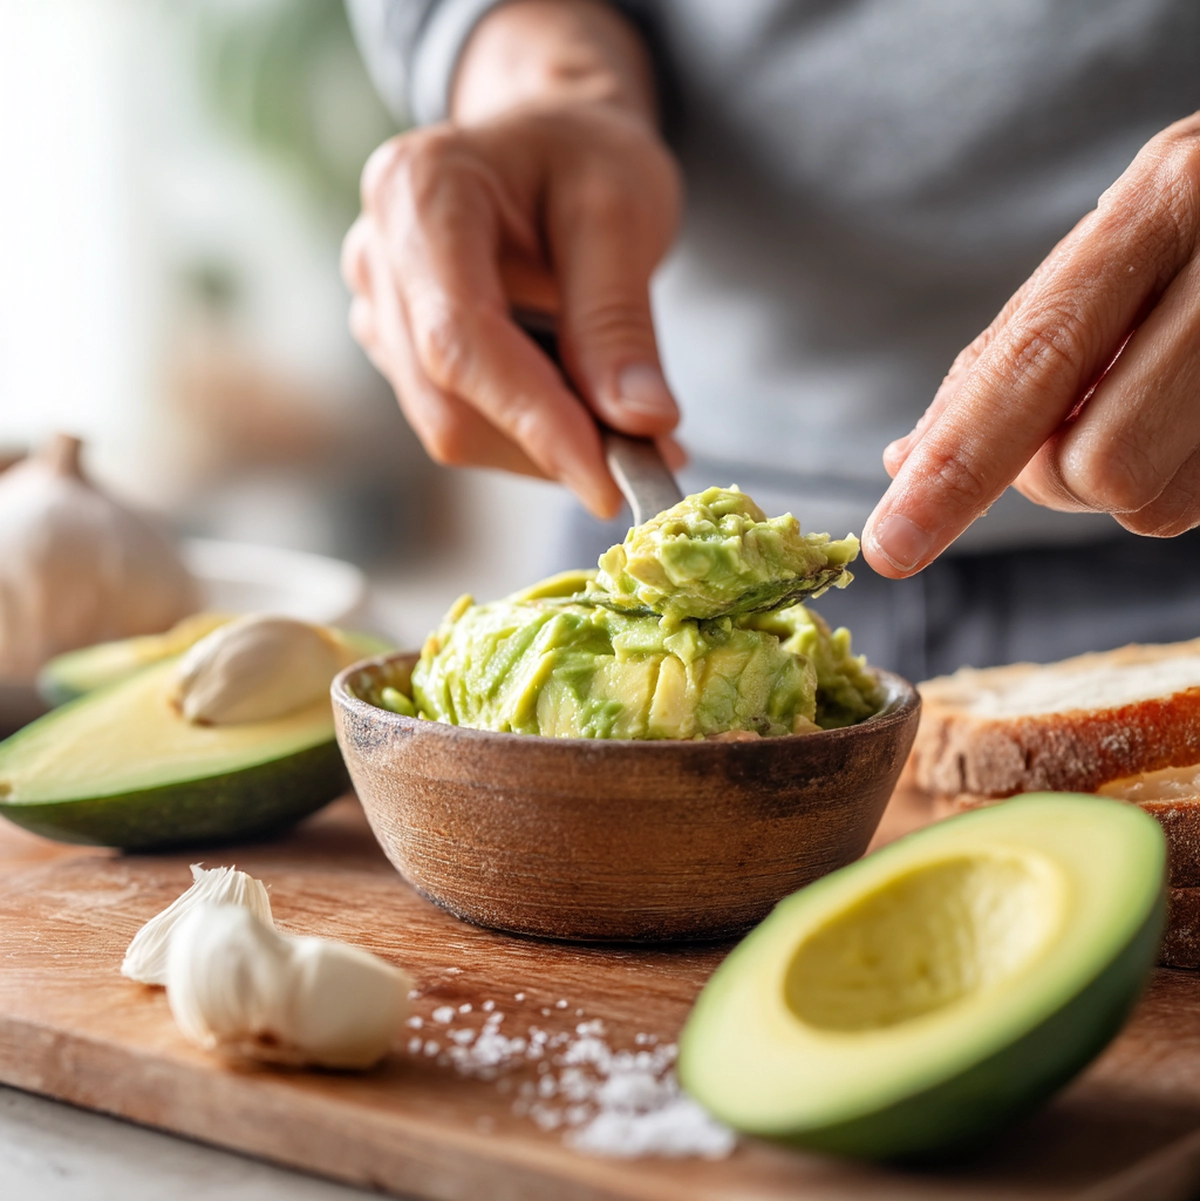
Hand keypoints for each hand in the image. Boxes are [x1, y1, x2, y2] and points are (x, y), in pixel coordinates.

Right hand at [341, 6, 681, 518]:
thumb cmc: (585, 157)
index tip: (608, 483)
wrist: (548, 144)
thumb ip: (620, 320)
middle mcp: (376, 253)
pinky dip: (530, 435)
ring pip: (452, 426)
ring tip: (629, 425)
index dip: (534, 421)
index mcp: (419, 192)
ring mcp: (377, 307)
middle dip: (548, 445)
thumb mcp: (623, 212)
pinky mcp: (399, 350)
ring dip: (544, 446)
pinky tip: (583, 410)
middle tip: (650, 460)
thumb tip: (641, 423)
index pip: (462, 338)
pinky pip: (460, 421)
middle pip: (447, 399)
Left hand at [864, 113, 1199, 577]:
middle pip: (1096, 464)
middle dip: (1057, 474)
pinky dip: (1174, 480)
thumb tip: (902, 463)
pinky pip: (1199, 503)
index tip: (890, 547)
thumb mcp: (1105, 251)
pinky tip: (1190, 415)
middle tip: (1086, 415)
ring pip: (1149, 505)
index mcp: (1162, 204)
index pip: (1035, 366)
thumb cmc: (1196, 229)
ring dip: (1122, 484)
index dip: (956, 469)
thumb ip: (1003, 356)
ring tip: (1155, 402)